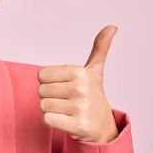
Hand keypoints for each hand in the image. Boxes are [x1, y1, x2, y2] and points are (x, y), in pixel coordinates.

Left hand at [37, 26, 118, 142]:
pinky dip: (51, 121)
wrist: (103, 126)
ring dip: (51, 110)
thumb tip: (112, 27)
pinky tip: (64, 121)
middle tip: (66, 100)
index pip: (42, 75)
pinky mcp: (77, 125)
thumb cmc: (93, 95)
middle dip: (50, 97)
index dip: (49, 82)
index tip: (64, 86)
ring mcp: (79, 108)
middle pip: (41, 91)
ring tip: (66, 111)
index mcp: (80, 72)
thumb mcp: (95, 70)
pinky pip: (47, 119)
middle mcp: (80, 88)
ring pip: (43, 106)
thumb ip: (99, 48)